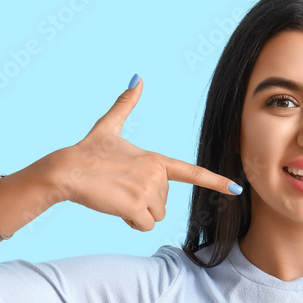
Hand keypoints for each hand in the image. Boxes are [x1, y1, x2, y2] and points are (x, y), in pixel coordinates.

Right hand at [53, 76, 241, 231]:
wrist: (66, 170)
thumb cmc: (87, 150)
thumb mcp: (109, 126)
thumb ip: (125, 105)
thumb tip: (137, 77)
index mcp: (156, 159)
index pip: (193, 172)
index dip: (216, 182)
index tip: (237, 189)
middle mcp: (156, 174)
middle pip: (163, 203)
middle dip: (143, 202)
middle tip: (120, 187)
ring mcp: (147, 191)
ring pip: (155, 216)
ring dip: (137, 213)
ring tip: (117, 195)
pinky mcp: (135, 206)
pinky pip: (144, 225)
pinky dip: (130, 221)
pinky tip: (115, 206)